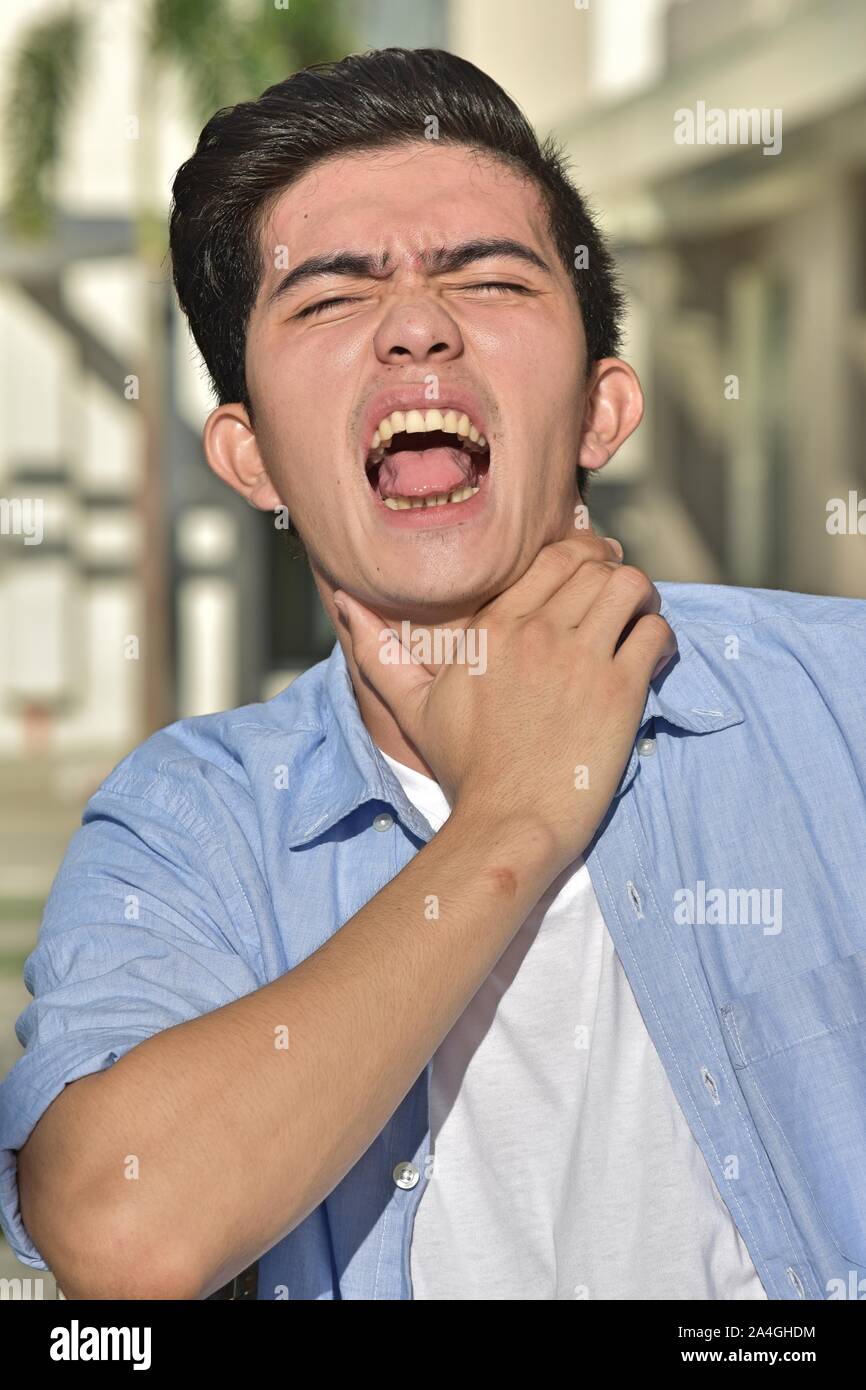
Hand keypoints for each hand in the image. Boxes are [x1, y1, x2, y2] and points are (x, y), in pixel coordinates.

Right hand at [334, 534, 675, 875]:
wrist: (506, 822)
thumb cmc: (464, 769)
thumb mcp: (412, 707)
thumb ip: (380, 652)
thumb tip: (345, 602)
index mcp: (493, 628)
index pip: (551, 557)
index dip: (581, 556)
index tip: (592, 572)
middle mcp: (537, 632)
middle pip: (594, 564)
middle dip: (614, 573)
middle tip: (622, 601)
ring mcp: (580, 659)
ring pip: (630, 586)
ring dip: (643, 597)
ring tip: (641, 621)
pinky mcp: (618, 691)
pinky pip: (654, 633)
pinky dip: (662, 638)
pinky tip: (652, 659)